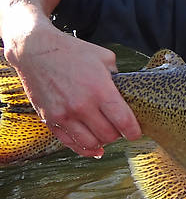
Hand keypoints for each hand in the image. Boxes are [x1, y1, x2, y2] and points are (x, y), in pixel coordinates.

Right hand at [4, 22, 141, 156]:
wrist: (36, 50)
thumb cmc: (73, 52)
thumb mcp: (105, 59)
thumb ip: (118, 78)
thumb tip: (127, 93)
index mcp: (100, 90)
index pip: (123, 122)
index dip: (134, 132)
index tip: (136, 133)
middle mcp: (82, 106)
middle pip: (108, 136)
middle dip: (118, 135)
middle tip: (120, 129)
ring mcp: (64, 114)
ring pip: (90, 143)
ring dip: (102, 142)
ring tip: (105, 134)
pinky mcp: (50, 119)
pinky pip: (70, 143)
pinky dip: (84, 148)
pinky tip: (94, 147)